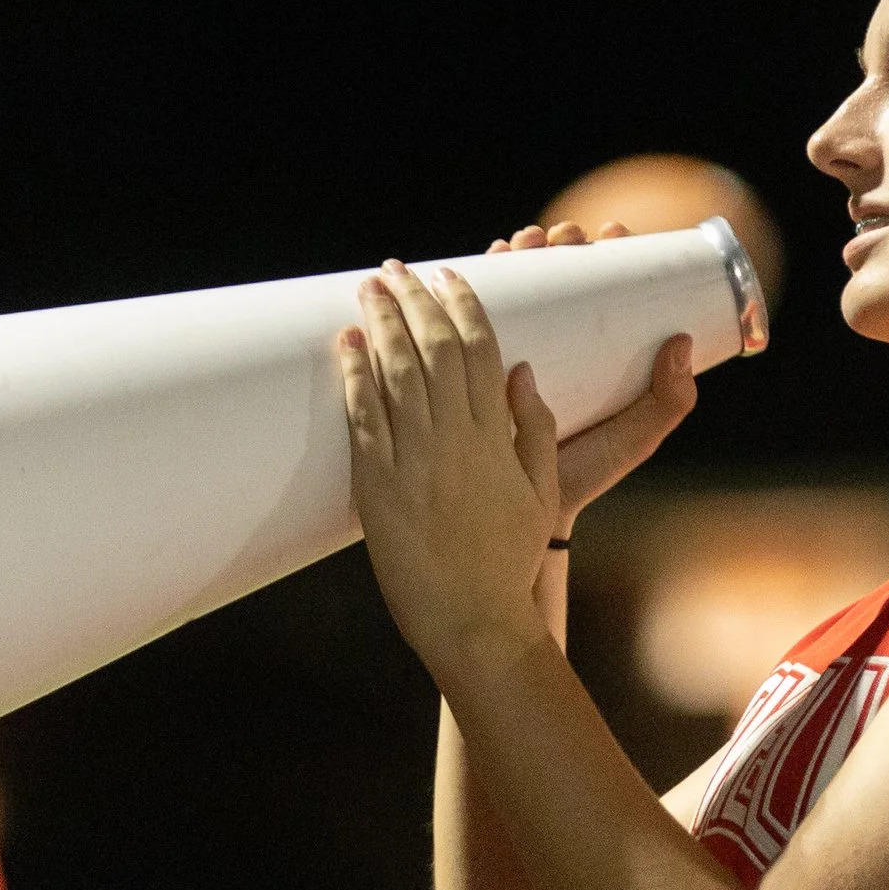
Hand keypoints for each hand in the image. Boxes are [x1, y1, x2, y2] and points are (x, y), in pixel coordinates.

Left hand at [337, 261, 559, 663]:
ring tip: (370, 287)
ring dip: (381, 323)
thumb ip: (534, 429)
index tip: (448, 275)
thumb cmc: (508, 559)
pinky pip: (363, 419)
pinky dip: (354, 376)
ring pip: (396, 373)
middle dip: (415, 300)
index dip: (463, 305)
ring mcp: (414, 461)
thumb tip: (522, 370)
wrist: (472, 620)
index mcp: (497, 437)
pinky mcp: (377, 487)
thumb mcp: (542, 491)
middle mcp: (456, 440)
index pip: (481, 350)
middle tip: (398, 269)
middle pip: (434, 349)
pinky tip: (346, 344)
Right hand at [486, 222, 699, 534]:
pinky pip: (473, 312)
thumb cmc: (583, 474)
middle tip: (562, 237)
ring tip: (524, 242)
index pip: (606, 287)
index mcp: (596, 352)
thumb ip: (667, 402)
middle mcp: (556, 343)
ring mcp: (515, 349)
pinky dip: (477, 277)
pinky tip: (483, 257)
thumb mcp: (633, 438)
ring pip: (518, 285)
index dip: (609, 252)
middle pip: (559, 275)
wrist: (521, 512)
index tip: (610, 234)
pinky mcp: (476, 363)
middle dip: (560, 242)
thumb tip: (681, 342)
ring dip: (521, 251)